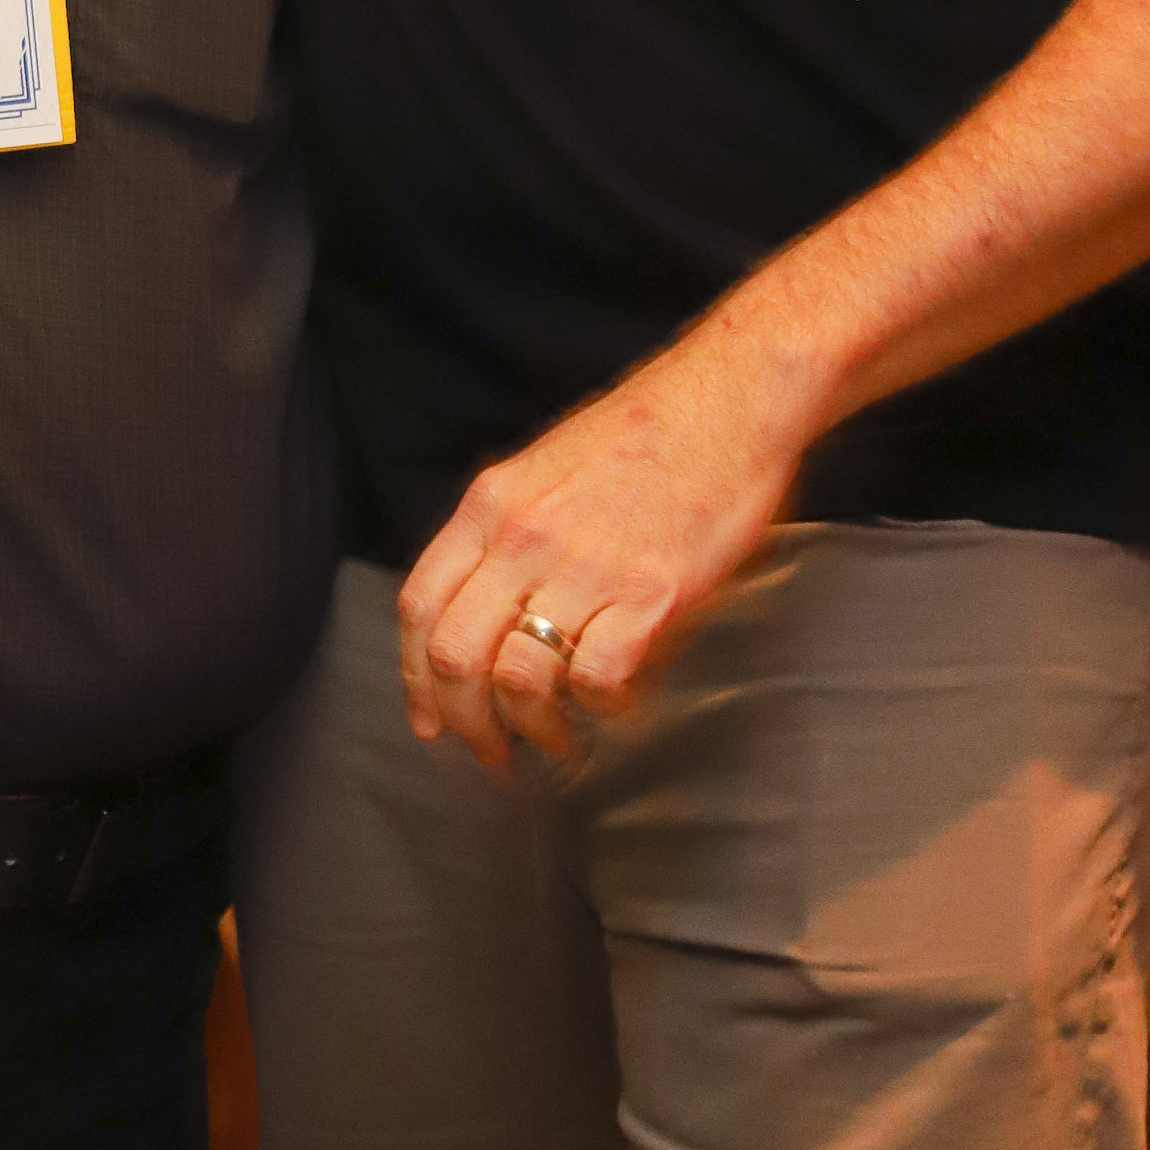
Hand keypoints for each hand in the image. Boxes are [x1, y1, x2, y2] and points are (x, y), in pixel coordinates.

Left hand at [395, 316, 817, 768]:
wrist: (732, 395)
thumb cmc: (648, 434)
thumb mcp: (546, 468)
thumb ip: (507, 535)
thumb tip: (487, 615)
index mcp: (492, 505)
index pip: (419, 608)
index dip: (416, 680)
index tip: (433, 720)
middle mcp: (525, 537)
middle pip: (455, 657)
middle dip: (464, 724)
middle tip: (491, 753)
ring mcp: (586, 567)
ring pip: (518, 679)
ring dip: (532, 729)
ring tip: (557, 740)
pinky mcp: (651, 594)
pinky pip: (598, 680)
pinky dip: (602, 708)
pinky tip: (617, 702)